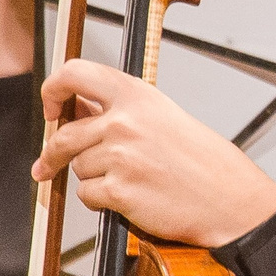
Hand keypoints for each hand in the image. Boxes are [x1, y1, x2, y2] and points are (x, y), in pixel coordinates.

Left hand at [35, 60, 275, 247]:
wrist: (229, 198)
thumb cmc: (201, 160)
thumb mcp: (162, 116)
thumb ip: (119, 110)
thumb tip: (74, 110)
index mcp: (136, 95)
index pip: (75, 74)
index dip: (53, 90)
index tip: (51, 109)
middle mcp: (124, 121)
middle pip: (65, 134)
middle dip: (54, 154)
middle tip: (47, 166)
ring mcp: (120, 156)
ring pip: (78, 168)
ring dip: (93, 178)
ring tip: (128, 180)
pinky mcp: (119, 190)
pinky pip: (87, 196)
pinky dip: (101, 202)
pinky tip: (130, 198)